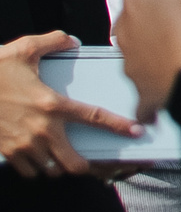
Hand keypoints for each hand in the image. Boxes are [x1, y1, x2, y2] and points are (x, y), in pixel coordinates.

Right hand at [0, 31, 143, 177]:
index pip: (94, 118)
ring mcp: (23, 145)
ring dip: (60, 165)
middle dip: (87, 166)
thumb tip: (71, 40)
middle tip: (94, 160)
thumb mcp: (22, 50)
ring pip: (52, 170)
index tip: (137, 132)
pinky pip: (29, 171)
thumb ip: (51, 42)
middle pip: (74, 164)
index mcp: (51, 104)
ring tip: (63, 156)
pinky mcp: (6, 153)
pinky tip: (38, 157)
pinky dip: (36, 168)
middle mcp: (41, 129)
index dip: (119, 127)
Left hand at [114, 0, 180, 117]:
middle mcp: (125, 28)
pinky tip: (171, 79)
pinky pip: (148, 78)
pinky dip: (157, 77)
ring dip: (150, 42)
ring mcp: (129, 60)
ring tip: (173, 47)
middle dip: (144, 8)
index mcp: (137, 0)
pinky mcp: (140, 88)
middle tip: (164, 8)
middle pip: (132, 12)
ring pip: (137, 45)